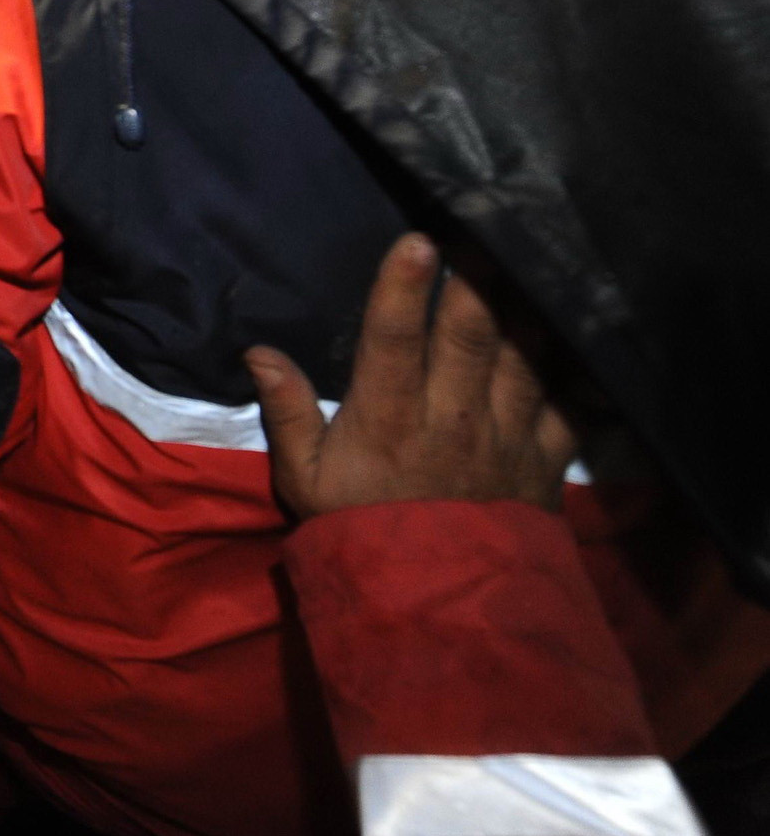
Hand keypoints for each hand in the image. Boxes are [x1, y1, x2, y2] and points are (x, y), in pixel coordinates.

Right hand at [246, 233, 576, 519]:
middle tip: (483, 229)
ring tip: (527, 260)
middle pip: (471, 335)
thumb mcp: (306, 480)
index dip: (403, 288)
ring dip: (526, 306)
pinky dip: (575, 365)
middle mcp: (452, 419)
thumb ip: (288, 412)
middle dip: (478, 279)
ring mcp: (505, 437)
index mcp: (389, 419)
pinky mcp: (545, 459)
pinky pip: (568, 403)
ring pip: (524, 357)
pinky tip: (577, 328)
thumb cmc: (363, 529)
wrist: (437, 606)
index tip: (416, 239)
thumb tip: (257, 352)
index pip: (394, 341)